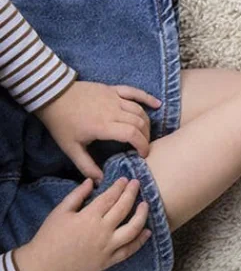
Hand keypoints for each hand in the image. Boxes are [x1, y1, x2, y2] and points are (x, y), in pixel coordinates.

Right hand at [13, 177, 151, 270]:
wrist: (46, 265)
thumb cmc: (50, 236)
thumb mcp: (60, 212)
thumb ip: (77, 195)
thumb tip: (91, 181)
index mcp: (89, 217)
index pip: (110, 197)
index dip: (119, 187)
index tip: (125, 179)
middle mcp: (102, 231)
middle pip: (123, 209)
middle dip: (132, 193)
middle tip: (137, 184)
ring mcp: (108, 247)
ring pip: (132, 229)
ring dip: (142, 215)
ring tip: (146, 205)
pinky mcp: (109, 261)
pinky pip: (129, 250)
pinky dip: (140, 241)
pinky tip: (147, 232)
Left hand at [38, 80, 161, 181]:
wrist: (51, 96)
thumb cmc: (61, 123)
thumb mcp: (71, 148)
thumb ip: (87, 166)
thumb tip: (101, 181)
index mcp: (103, 126)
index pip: (132, 134)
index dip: (142, 145)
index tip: (143, 155)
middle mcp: (112, 110)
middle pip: (140, 123)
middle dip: (145, 137)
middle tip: (142, 147)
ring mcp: (114, 98)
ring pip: (139, 110)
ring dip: (146, 123)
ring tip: (144, 134)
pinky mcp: (112, 89)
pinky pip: (134, 92)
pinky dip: (147, 98)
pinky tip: (157, 104)